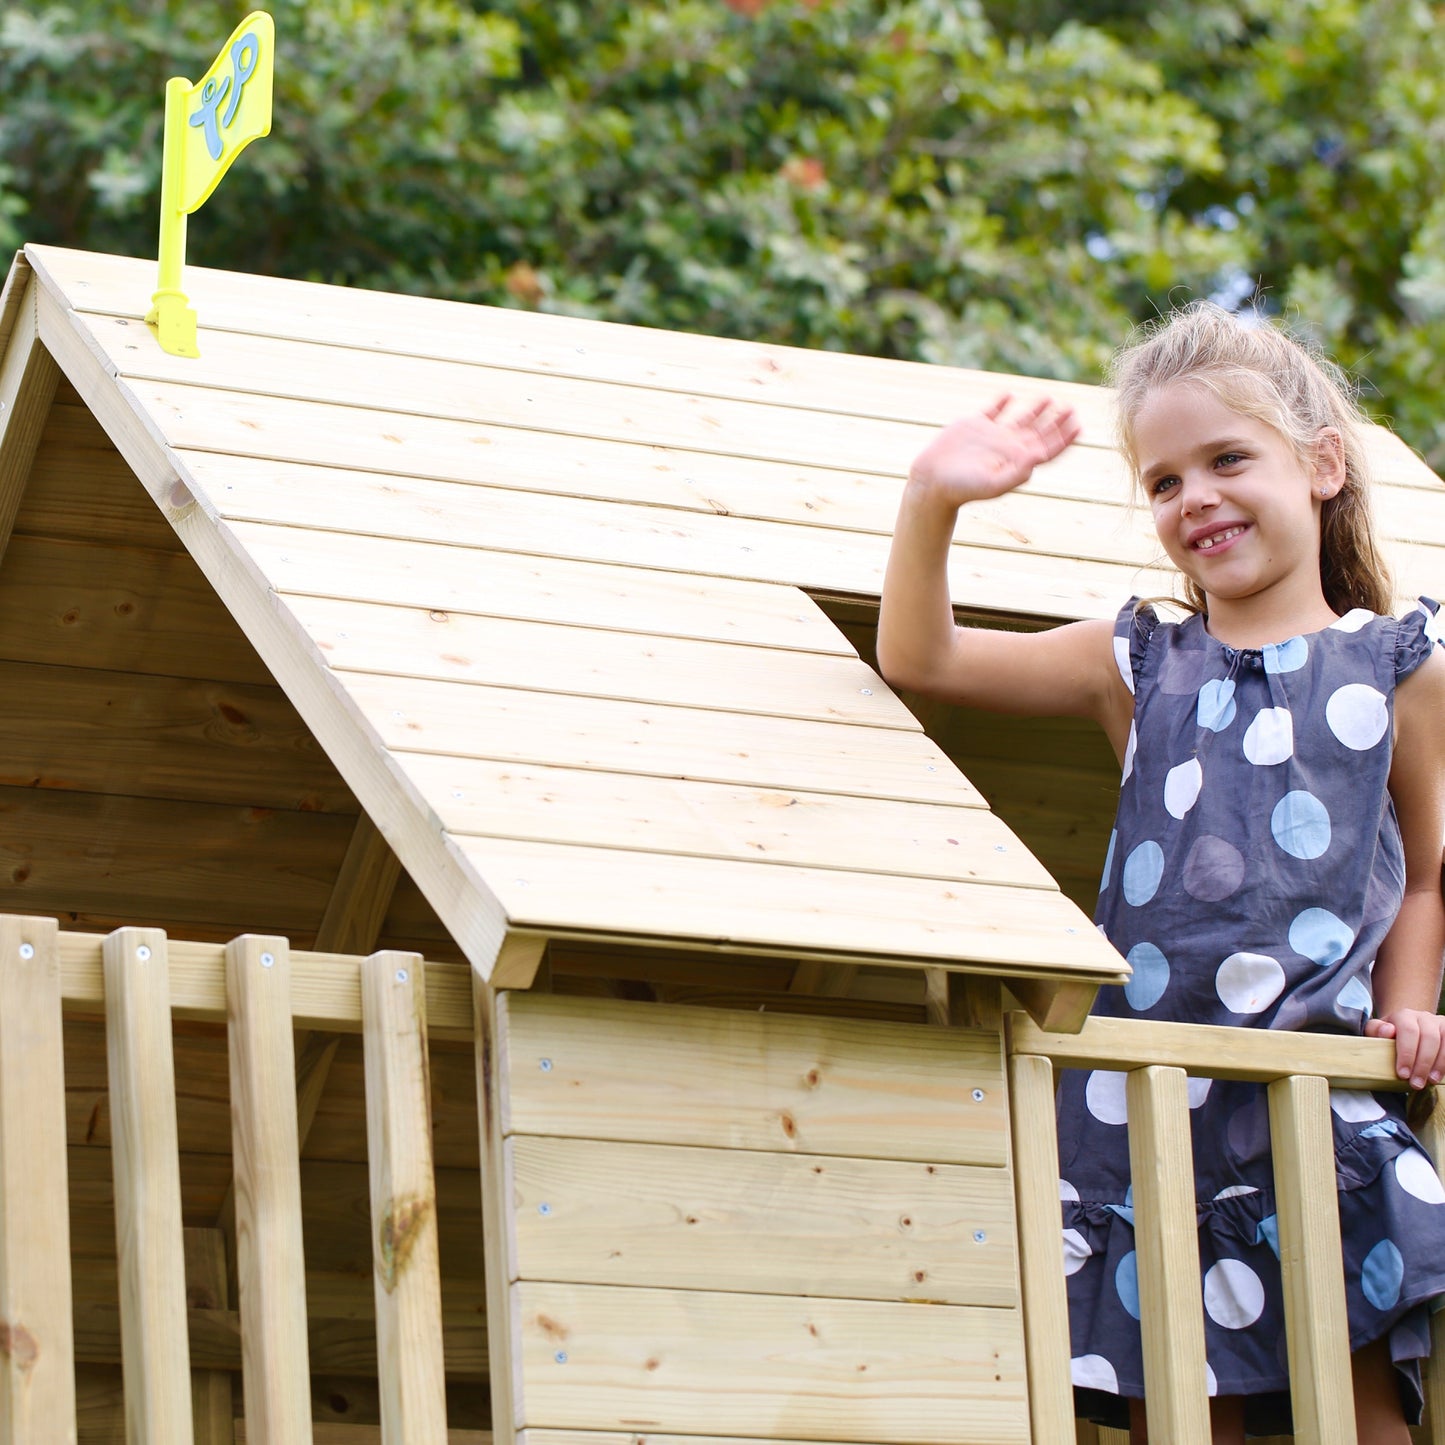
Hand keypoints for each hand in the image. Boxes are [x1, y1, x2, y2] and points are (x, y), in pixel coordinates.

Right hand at [907, 395, 1081, 504]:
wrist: (932, 482)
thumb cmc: (963, 488)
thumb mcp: (993, 483)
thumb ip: (1018, 471)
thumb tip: (1039, 456)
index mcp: (1017, 462)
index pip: (1048, 449)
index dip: (1065, 438)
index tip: (1078, 424)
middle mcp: (1008, 448)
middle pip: (1039, 433)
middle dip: (1056, 422)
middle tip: (1071, 409)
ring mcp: (991, 436)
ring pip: (1020, 421)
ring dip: (1036, 410)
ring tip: (1049, 398)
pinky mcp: (973, 426)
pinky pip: (992, 411)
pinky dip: (1001, 403)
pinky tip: (1009, 396)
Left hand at [1365, 1010, 1444, 1089]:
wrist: (1408, 1025)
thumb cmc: (1390, 1033)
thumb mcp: (1377, 1031)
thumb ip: (1376, 1030)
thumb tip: (1388, 1031)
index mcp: (1404, 1016)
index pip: (1408, 1031)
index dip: (1407, 1054)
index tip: (1403, 1074)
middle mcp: (1424, 1017)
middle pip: (1429, 1038)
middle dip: (1423, 1064)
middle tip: (1416, 1083)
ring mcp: (1439, 1024)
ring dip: (1439, 1064)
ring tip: (1431, 1081)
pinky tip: (1442, 1074)